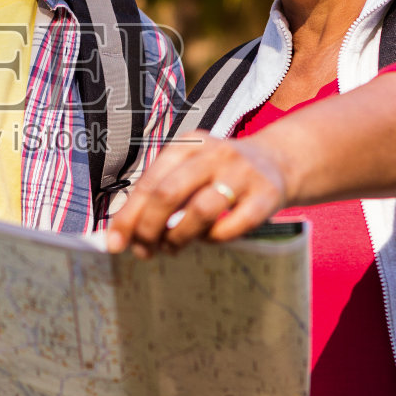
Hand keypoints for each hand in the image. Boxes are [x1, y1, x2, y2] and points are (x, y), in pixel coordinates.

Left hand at [106, 130, 290, 256]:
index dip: (129, 215)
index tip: (115, 242)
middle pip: (168, 193)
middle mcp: (214, 153)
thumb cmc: (220, 174)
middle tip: (144, 249)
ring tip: (172, 246)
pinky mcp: (266, 195)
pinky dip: (214, 239)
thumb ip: (159, 196)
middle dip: (149, 227)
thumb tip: (123, 235)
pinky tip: (208, 238)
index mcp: (188, 145)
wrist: (279, 161)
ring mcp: (242, 173)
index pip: (149, 182)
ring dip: (179, 236)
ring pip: (200, 210)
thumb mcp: (190, 171)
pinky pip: (232, 226)